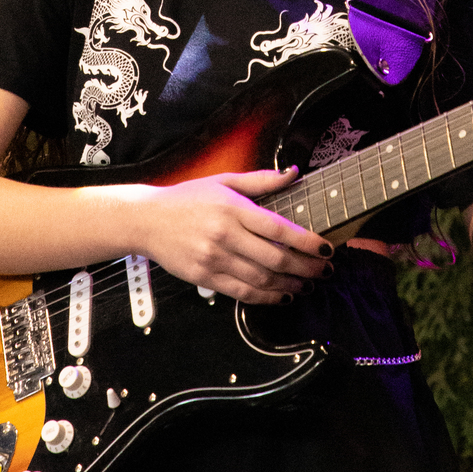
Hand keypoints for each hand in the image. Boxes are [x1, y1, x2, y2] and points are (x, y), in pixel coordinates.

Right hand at [133, 168, 332, 303]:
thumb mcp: (223, 181)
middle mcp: (225, 236)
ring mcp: (214, 259)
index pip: (280, 229)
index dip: (307, 242)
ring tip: (308, 284)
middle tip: (325, 271)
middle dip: (306, 268)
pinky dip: (266, 298)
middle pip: (275, 259)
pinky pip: (242, 293)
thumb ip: (260, 180)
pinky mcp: (204, 277)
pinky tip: (281, 295)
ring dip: (291, 286)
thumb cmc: (187, 198)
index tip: (326, 249)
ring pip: (262, 280)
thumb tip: (293, 173)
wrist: (146, 220)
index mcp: (233, 209)